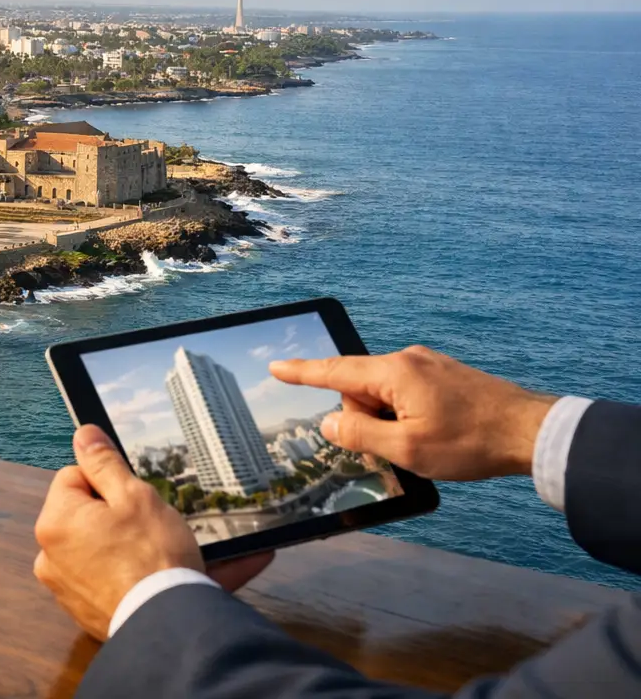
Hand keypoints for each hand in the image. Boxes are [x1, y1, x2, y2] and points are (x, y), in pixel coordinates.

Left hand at [33, 424, 271, 639]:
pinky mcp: (88, 610)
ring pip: (102, 546)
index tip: (133, 499)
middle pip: (87, 514)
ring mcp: (68, 587)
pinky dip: (135, 574)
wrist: (170, 628)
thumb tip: (83, 435)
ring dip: (133, 546)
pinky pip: (112, 579)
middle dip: (120, 516)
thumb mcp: (133, 495)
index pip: (75, 477)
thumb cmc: (153, 559)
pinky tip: (169, 575)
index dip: (109, 482)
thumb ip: (103, 463)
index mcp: (55, 521)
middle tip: (152, 527)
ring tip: (171, 554)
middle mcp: (51, 556)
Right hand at [268, 345, 554, 479]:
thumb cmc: (472, 442)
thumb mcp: (407, 448)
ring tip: (423, 444)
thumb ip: (360, 434)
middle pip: (360, 388)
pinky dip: (405, 415)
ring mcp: (428, 365)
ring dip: (388, 420)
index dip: (302, 373)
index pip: (334, 370)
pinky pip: (405, 392)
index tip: (276, 367)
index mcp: (394, 372)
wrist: (532, 432)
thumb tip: (330, 422)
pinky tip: (434, 435)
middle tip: (395, 447)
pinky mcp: (444, 375)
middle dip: (364, 418)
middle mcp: (408, 360)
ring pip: (384, 393)